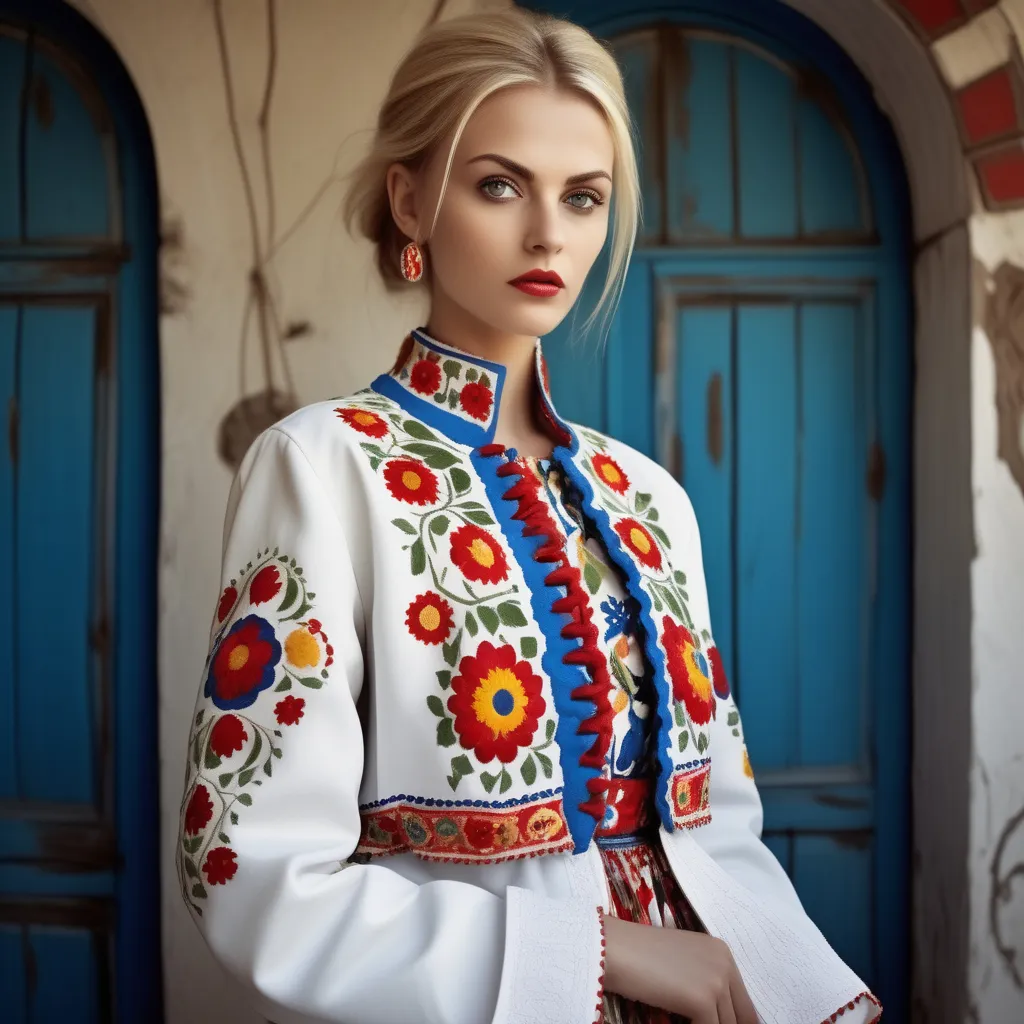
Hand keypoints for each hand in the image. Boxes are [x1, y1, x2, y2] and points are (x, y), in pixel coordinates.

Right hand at [603, 916, 757, 1023]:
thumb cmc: (639, 954)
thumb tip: (717, 1014)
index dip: (736, 1023)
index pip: (744, 1004)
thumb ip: (705, 981)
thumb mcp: (683, 963)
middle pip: (741, 1018)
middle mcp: (725, 964)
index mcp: (722, 953)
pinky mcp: (703, 1000)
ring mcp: (716, 981)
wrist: (615, 948)